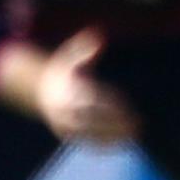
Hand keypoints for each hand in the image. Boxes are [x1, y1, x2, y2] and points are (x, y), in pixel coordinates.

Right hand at [35, 28, 138, 147]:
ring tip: (135, 135)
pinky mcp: (65, 134)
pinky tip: (121, 143)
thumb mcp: (70, 55)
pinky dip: (103, 145)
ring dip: (114, 136)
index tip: (130, 109)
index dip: (113, 106)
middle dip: (116, 123)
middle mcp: (65, 108)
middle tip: (138, 124)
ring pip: (91, 134)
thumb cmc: (63, 70)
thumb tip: (99, 34)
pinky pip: (85, 142)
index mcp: (69, 89)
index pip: (94, 100)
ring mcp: (64, 123)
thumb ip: (85, 47)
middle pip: (93, 119)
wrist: (40, 91)